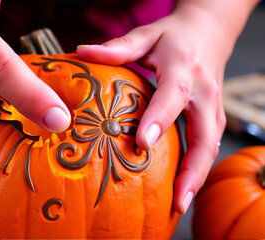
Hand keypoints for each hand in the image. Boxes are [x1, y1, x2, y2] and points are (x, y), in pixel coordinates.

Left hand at [77, 1, 256, 213]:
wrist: (208, 33)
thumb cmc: (174, 36)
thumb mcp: (147, 35)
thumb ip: (118, 47)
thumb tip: (82, 52)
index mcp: (184, 68)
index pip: (173, 96)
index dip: (160, 120)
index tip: (142, 143)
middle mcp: (204, 91)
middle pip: (205, 134)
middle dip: (192, 168)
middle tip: (176, 198)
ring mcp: (212, 107)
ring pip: (210, 146)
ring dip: (196, 176)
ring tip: (178, 204)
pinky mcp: (213, 118)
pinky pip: (207, 146)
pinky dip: (197, 169)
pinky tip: (180, 188)